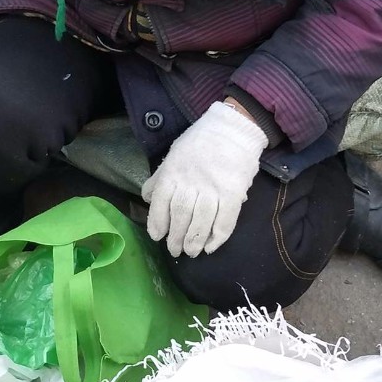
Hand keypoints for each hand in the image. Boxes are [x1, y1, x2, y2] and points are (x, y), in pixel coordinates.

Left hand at [142, 101, 268, 258]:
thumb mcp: (173, 154)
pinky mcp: (233, 194)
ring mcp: (213, 189)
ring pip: (200, 222)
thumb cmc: (200, 142)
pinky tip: (211, 247)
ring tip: (191, 252)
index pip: (161, 203)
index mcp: (173, 172)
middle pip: (181, 216)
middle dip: (176, 238)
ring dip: (194, 241)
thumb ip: (160, 177)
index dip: (158, 223)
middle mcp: (191, 182)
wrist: (234, 129)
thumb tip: (148, 197)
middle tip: (176, 251)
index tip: (157, 237)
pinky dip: (217, 237)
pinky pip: (225, 221)